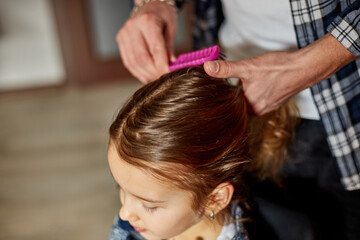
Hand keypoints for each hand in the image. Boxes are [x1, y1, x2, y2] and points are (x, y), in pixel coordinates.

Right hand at [116, 1, 176, 82]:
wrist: (149, 5)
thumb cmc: (162, 15)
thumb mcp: (171, 28)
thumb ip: (170, 48)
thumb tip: (171, 66)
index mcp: (148, 21)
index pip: (155, 49)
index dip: (162, 65)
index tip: (169, 75)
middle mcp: (133, 27)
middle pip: (142, 58)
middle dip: (154, 72)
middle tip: (164, 79)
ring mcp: (124, 34)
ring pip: (133, 62)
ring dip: (145, 74)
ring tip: (156, 78)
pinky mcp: (120, 40)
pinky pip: (128, 61)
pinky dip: (137, 72)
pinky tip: (146, 76)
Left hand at [204, 34, 356, 114]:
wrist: (305, 68)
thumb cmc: (278, 69)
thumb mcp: (248, 67)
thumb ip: (226, 69)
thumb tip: (207, 67)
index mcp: (249, 107)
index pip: (229, 103)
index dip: (224, 91)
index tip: (220, 84)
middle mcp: (258, 111)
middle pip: (239, 100)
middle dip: (236, 89)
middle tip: (238, 77)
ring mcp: (268, 107)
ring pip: (250, 97)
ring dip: (247, 88)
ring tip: (250, 77)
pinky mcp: (275, 101)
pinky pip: (260, 96)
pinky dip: (258, 88)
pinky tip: (261, 79)